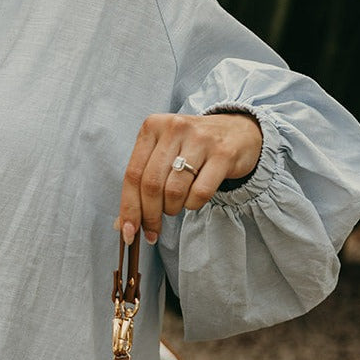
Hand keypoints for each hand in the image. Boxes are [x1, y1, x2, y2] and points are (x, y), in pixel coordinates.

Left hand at [115, 113, 262, 244]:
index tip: (129, 233)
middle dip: (150, 215)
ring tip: (176, 206)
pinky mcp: (223, 154)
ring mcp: (201, 139)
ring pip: (174, 191)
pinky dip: (193, 205)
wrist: (237, 131)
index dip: (129, 209)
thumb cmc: (191, 149)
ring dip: (172, 209)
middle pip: (151, 185)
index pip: (132, 175)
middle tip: (153, 230)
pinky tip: (193, 199)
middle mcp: (175, 127)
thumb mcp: (162, 157)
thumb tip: (122, 225)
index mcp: (152, 127)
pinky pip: (199, 193)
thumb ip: (140, 185)